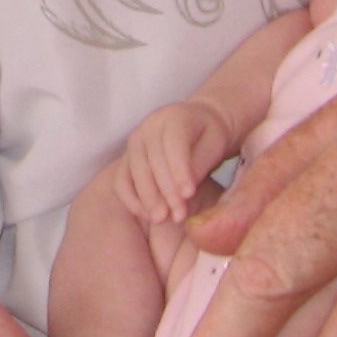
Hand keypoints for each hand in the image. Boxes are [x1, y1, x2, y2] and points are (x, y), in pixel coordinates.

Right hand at [118, 100, 238, 224]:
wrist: (197, 124)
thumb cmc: (209, 136)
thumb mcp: (214, 144)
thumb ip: (200, 164)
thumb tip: (185, 192)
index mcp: (174, 117)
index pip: (174, 144)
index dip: (179, 170)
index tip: (189, 195)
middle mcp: (150, 126)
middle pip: (152, 160)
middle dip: (165, 191)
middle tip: (178, 216)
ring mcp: (135, 140)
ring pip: (135, 170)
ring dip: (147, 197)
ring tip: (162, 219)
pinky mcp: (127, 157)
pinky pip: (121, 179)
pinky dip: (130, 198)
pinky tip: (146, 215)